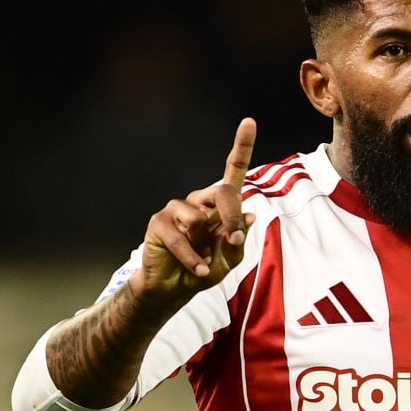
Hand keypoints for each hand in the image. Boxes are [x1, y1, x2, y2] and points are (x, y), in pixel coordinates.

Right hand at [136, 117, 258, 302]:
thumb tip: (250, 216)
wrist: (174, 288)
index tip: (248, 122)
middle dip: (232, 218)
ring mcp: (178, 209)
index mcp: (219, 205)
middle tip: (234, 241)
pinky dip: (193, 258)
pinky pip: (183, 235)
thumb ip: (238, 241)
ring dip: (206, 245)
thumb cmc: (204, 269)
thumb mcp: (229, 260)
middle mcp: (199, 200)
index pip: (232, 171)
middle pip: (223, 193)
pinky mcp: (160, 221)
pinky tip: (196, 268)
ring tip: (201, 259)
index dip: (242, 146)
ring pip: (200, 217)